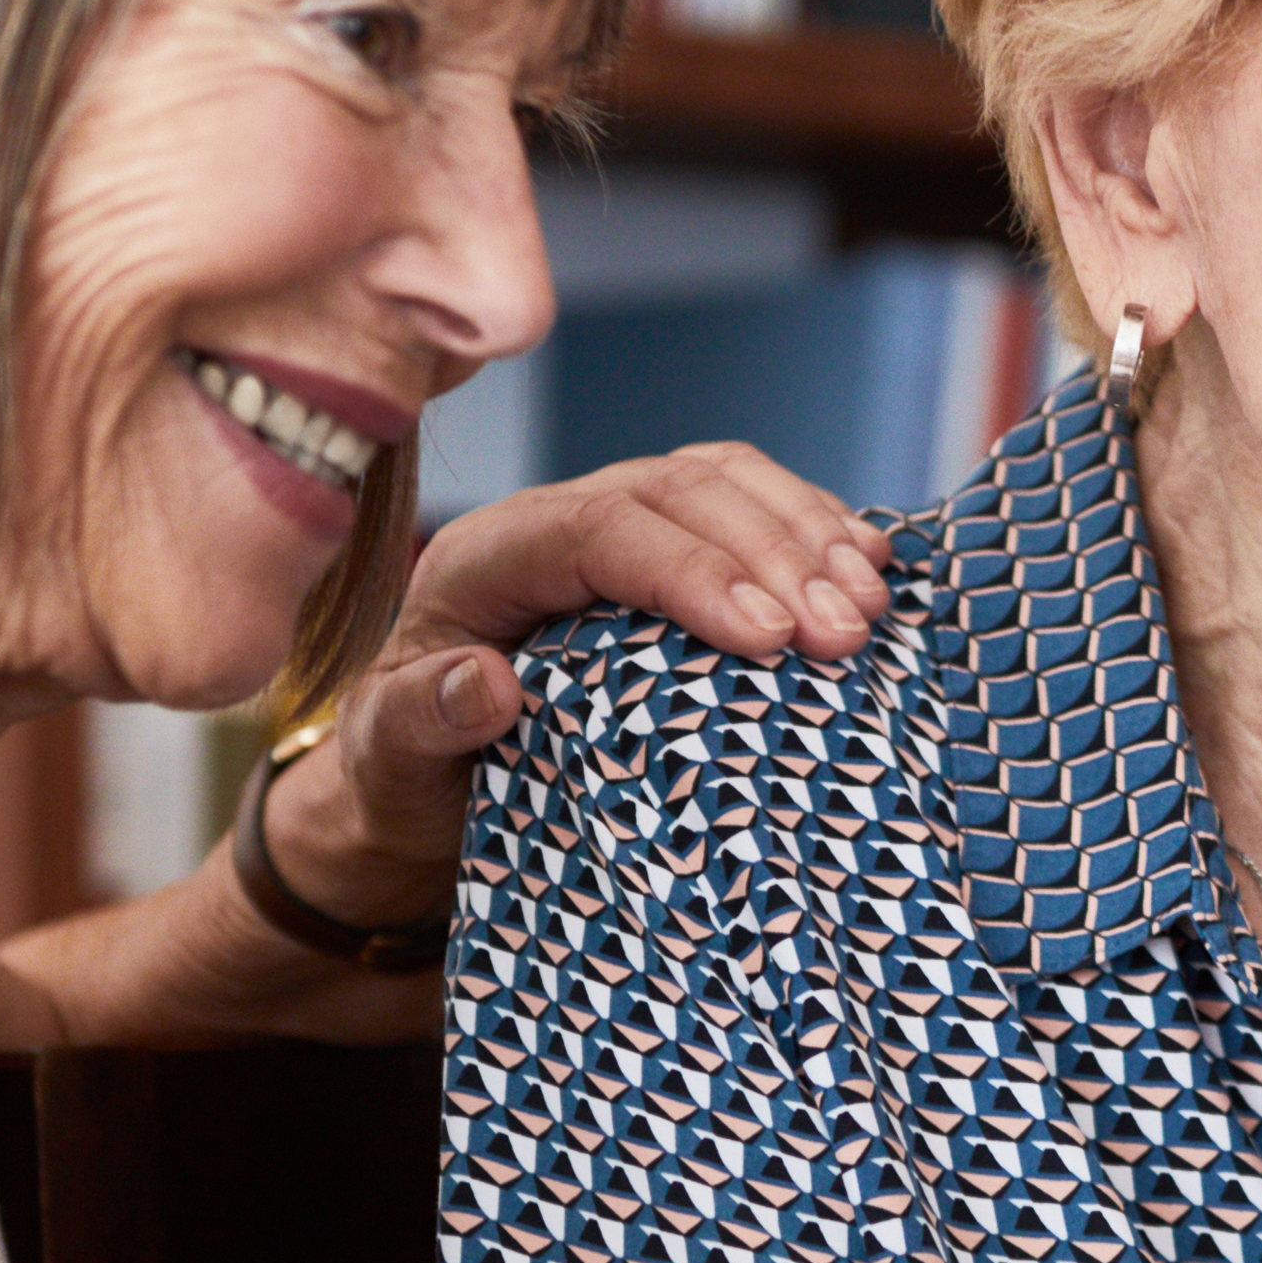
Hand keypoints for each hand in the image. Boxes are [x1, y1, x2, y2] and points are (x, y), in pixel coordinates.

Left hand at [243, 442, 888, 958]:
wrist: (420, 781)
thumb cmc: (405, 778)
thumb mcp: (391, 766)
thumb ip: (421, 722)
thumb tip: (488, 682)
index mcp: (483, 560)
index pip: (597, 530)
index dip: (690, 571)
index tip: (768, 638)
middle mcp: (551, 522)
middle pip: (676, 492)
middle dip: (773, 553)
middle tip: (845, 633)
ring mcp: (616, 526)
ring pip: (722, 481)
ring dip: (808, 534)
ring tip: (869, 604)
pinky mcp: (668, 548)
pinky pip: (748, 504)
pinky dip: (815, 529)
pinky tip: (870, 570)